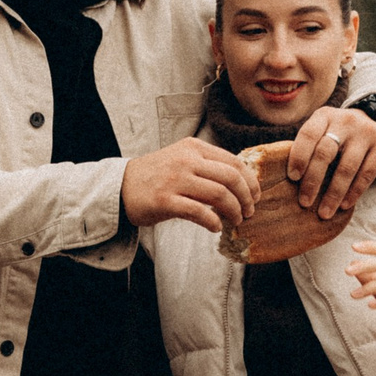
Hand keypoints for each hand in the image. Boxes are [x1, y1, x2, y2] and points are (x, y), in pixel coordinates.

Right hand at [121, 137, 254, 233]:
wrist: (120, 187)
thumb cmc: (155, 176)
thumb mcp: (181, 159)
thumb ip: (207, 165)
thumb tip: (240, 182)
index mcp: (194, 148)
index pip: (234, 161)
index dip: (250, 181)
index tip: (255, 195)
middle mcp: (186, 160)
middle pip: (231, 178)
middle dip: (246, 198)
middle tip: (249, 211)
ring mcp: (175, 180)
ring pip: (219, 195)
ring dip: (234, 211)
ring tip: (236, 220)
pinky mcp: (165, 200)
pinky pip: (199, 212)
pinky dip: (213, 222)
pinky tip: (215, 227)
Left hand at [287, 106, 375, 217]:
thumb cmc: (339, 134)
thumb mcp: (324, 131)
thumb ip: (310, 147)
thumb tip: (290, 182)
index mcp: (324, 116)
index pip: (308, 134)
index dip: (299, 156)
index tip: (292, 178)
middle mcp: (345, 121)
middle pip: (325, 153)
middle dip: (313, 180)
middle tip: (305, 202)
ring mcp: (366, 132)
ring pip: (347, 167)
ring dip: (334, 193)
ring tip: (325, 212)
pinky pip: (367, 173)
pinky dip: (354, 192)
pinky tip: (345, 204)